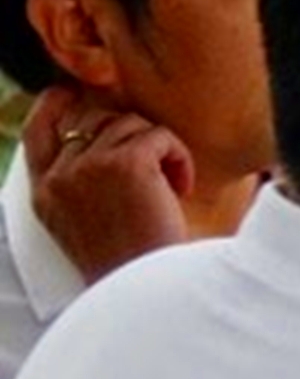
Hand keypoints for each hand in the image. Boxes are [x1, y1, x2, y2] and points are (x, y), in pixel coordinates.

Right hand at [21, 85, 193, 281]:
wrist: (146, 286)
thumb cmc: (131, 260)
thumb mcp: (86, 221)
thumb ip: (82, 181)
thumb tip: (103, 131)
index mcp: (45, 192)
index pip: (38, 129)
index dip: (56, 103)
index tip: (72, 92)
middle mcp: (59, 176)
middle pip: (98, 119)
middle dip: (134, 135)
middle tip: (157, 174)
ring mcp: (88, 166)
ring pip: (131, 123)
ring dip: (160, 149)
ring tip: (169, 188)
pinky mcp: (125, 163)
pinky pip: (160, 135)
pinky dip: (180, 159)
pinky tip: (181, 189)